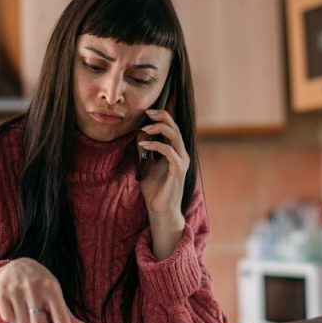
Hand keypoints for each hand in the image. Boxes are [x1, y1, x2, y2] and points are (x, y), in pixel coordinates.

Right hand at [0, 257, 87, 322]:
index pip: (60, 314)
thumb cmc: (40, 283)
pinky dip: (11, 316)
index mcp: (52, 288)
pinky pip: (8, 319)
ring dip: (24, 319)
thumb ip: (66, 314)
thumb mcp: (54, 293)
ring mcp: (16, 289)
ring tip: (24, 305)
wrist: (16, 265)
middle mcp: (35, 287)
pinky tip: (13, 304)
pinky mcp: (1, 292)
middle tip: (36, 310)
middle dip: (37, 322)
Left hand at [137, 109, 187, 258]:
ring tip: (144, 129)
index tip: (147, 112)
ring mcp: (182, 162)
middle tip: (147, 114)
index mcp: (175, 152)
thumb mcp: (145, 166)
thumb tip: (139, 134)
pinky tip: (143, 145)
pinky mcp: (178, 170)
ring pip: (175, 136)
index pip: (172, 128)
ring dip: (159, 129)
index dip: (162, 117)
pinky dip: (156, 145)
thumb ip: (144, 151)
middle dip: (162, 117)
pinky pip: (169, 152)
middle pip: (176, 128)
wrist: (160, 210)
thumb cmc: (155, 190)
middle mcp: (181, 154)